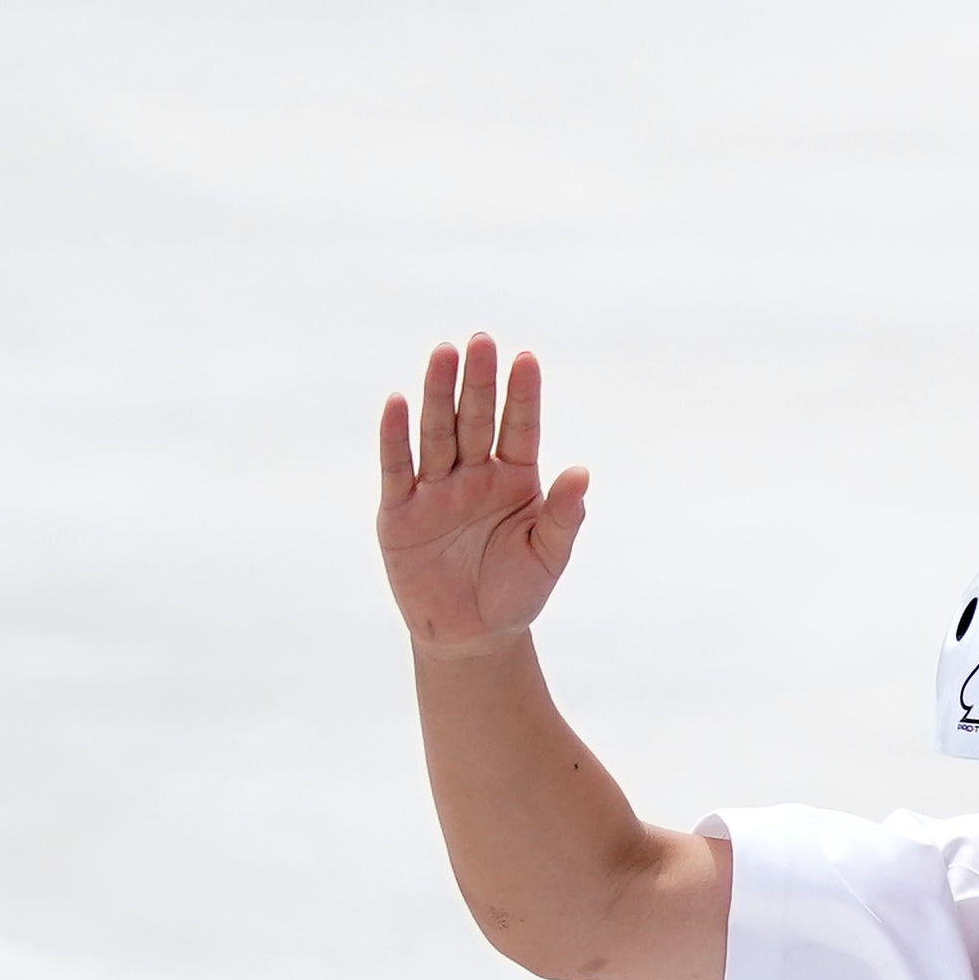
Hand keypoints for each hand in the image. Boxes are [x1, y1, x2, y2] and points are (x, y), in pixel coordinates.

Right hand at [377, 333, 591, 655]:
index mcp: (514, 479)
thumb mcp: (548, 556)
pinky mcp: (400, 513)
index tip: (526, 359)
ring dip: (438, 395)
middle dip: (478, 382)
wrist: (473, 638)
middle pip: (474, 420)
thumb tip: (582, 472)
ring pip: (437, 434)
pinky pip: (398, 469)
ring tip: (444, 354)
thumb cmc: (516, 592)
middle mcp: (473, 475)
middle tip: (482, 341)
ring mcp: (435, 491)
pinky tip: (397, 402)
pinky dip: (396, 437)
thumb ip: (564, 516)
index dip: (522, 396)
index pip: (519, 428)